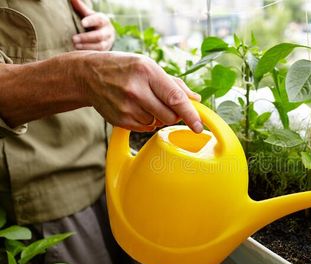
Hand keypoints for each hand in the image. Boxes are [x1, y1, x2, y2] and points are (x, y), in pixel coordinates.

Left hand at [71, 0, 114, 50]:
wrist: (105, 33)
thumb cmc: (93, 22)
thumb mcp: (88, 14)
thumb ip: (80, 7)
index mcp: (103, 20)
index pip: (98, 20)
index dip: (91, 21)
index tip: (82, 23)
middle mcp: (108, 32)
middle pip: (99, 36)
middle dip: (86, 38)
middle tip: (73, 39)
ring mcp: (108, 42)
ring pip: (100, 46)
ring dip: (87, 47)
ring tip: (75, 46)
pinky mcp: (106, 51)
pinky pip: (99, 54)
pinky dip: (90, 53)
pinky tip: (80, 54)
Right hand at [77, 52, 202, 132]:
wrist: (89, 75)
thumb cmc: (125, 68)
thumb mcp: (149, 66)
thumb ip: (174, 84)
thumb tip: (196, 100)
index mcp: (147, 72)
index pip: (175, 98)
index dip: (190, 115)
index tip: (199, 127)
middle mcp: (136, 90)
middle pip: (169, 116)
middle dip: (174, 115)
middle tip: (166, 105)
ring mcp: (126, 107)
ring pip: (158, 124)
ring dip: (158, 117)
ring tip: (145, 102)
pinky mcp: (120, 120)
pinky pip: (145, 128)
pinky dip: (147, 122)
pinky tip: (136, 108)